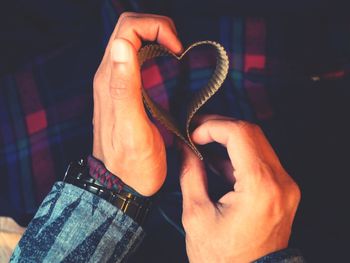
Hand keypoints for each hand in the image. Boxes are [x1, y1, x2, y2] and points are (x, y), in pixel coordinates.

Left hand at [93, 12, 182, 195]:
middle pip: (128, 29)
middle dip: (156, 28)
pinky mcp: (124, 92)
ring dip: (156, 38)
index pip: (127, 30)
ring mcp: (116, 83)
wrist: (121, 185)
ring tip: (175, 54)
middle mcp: (109, 77)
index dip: (156, 28)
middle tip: (177, 49)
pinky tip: (166, 66)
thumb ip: (125, 87)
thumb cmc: (132, 164)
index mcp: (111, 81)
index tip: (177, 50)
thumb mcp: (131, 130)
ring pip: (131, 41)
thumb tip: (122, 44)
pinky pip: (135, 58)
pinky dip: (154, 51)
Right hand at [180, 115, 300, 261]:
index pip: (240, 134)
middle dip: (220, 127)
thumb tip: (185, 147)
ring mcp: (286, 186)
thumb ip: (190, 173)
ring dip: (229, 139)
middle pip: (252, 133)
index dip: (213, 126)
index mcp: (260, 187)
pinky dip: (238, 155)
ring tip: (203, 144)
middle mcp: (281, 182)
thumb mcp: (197, 215)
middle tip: (196, 131)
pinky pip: (261, 159)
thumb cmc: (223, 258)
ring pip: (258, 143)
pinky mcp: (283, 190)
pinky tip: (217, 161)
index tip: (193, 133)